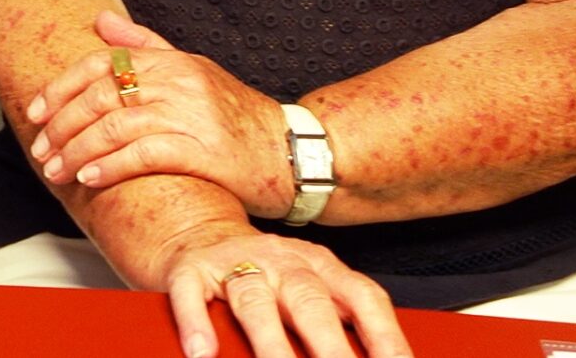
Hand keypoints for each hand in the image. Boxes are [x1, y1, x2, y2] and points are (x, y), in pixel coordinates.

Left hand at [27, 13, 294, 215]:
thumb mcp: (194, 70)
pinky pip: (145, 155)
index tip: (36, 111)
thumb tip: (101, 21)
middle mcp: (179, 82)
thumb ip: (146, 48)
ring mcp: (192, 115)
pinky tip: (90, 178)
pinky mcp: (204, 151)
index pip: (102, 63)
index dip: (63, 86)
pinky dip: (111, 166)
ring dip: (78, 150)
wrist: (291, 152)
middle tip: (41, 149)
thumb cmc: (237, 116)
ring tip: (56, 170)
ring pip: (116, 126)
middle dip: (63, 124)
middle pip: (102, 95)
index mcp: (173, 62)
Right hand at [154, 221, 410, 357]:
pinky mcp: (190, 271)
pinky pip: (192, 296)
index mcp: (320, 265)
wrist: (195, 230)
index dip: (385, 335)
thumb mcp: (308, 288)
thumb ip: (338, 320)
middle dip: (331, 347)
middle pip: (311, 300)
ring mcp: (235, 263)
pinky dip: (197, 324)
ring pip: (254, 300)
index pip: (363, 297)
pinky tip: (204, 353)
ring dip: (271, 343)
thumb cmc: (265, 275)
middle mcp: (282, 260)